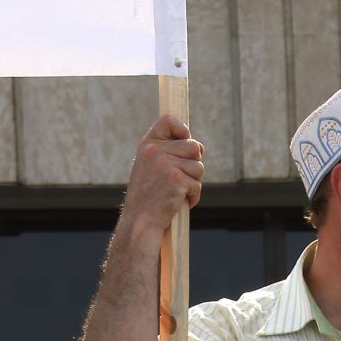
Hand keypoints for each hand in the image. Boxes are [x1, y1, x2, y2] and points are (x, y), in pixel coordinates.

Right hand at [119, 114, 204, 239]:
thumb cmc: (148, 196)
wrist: (140, 220)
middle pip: (194, 147)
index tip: (184, 141)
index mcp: (148, 144)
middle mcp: (155, 151)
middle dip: (193, 165)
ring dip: (194, 182)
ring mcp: (165, 164)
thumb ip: (171, 153)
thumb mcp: (151, 168)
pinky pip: (197, 185)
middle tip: (180, 180)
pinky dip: (193, 197)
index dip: (182, 129)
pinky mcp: (176, 180)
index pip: (168, 120)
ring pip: (199, 167)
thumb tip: (200, 147)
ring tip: (178, 192)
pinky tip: (179, 202)